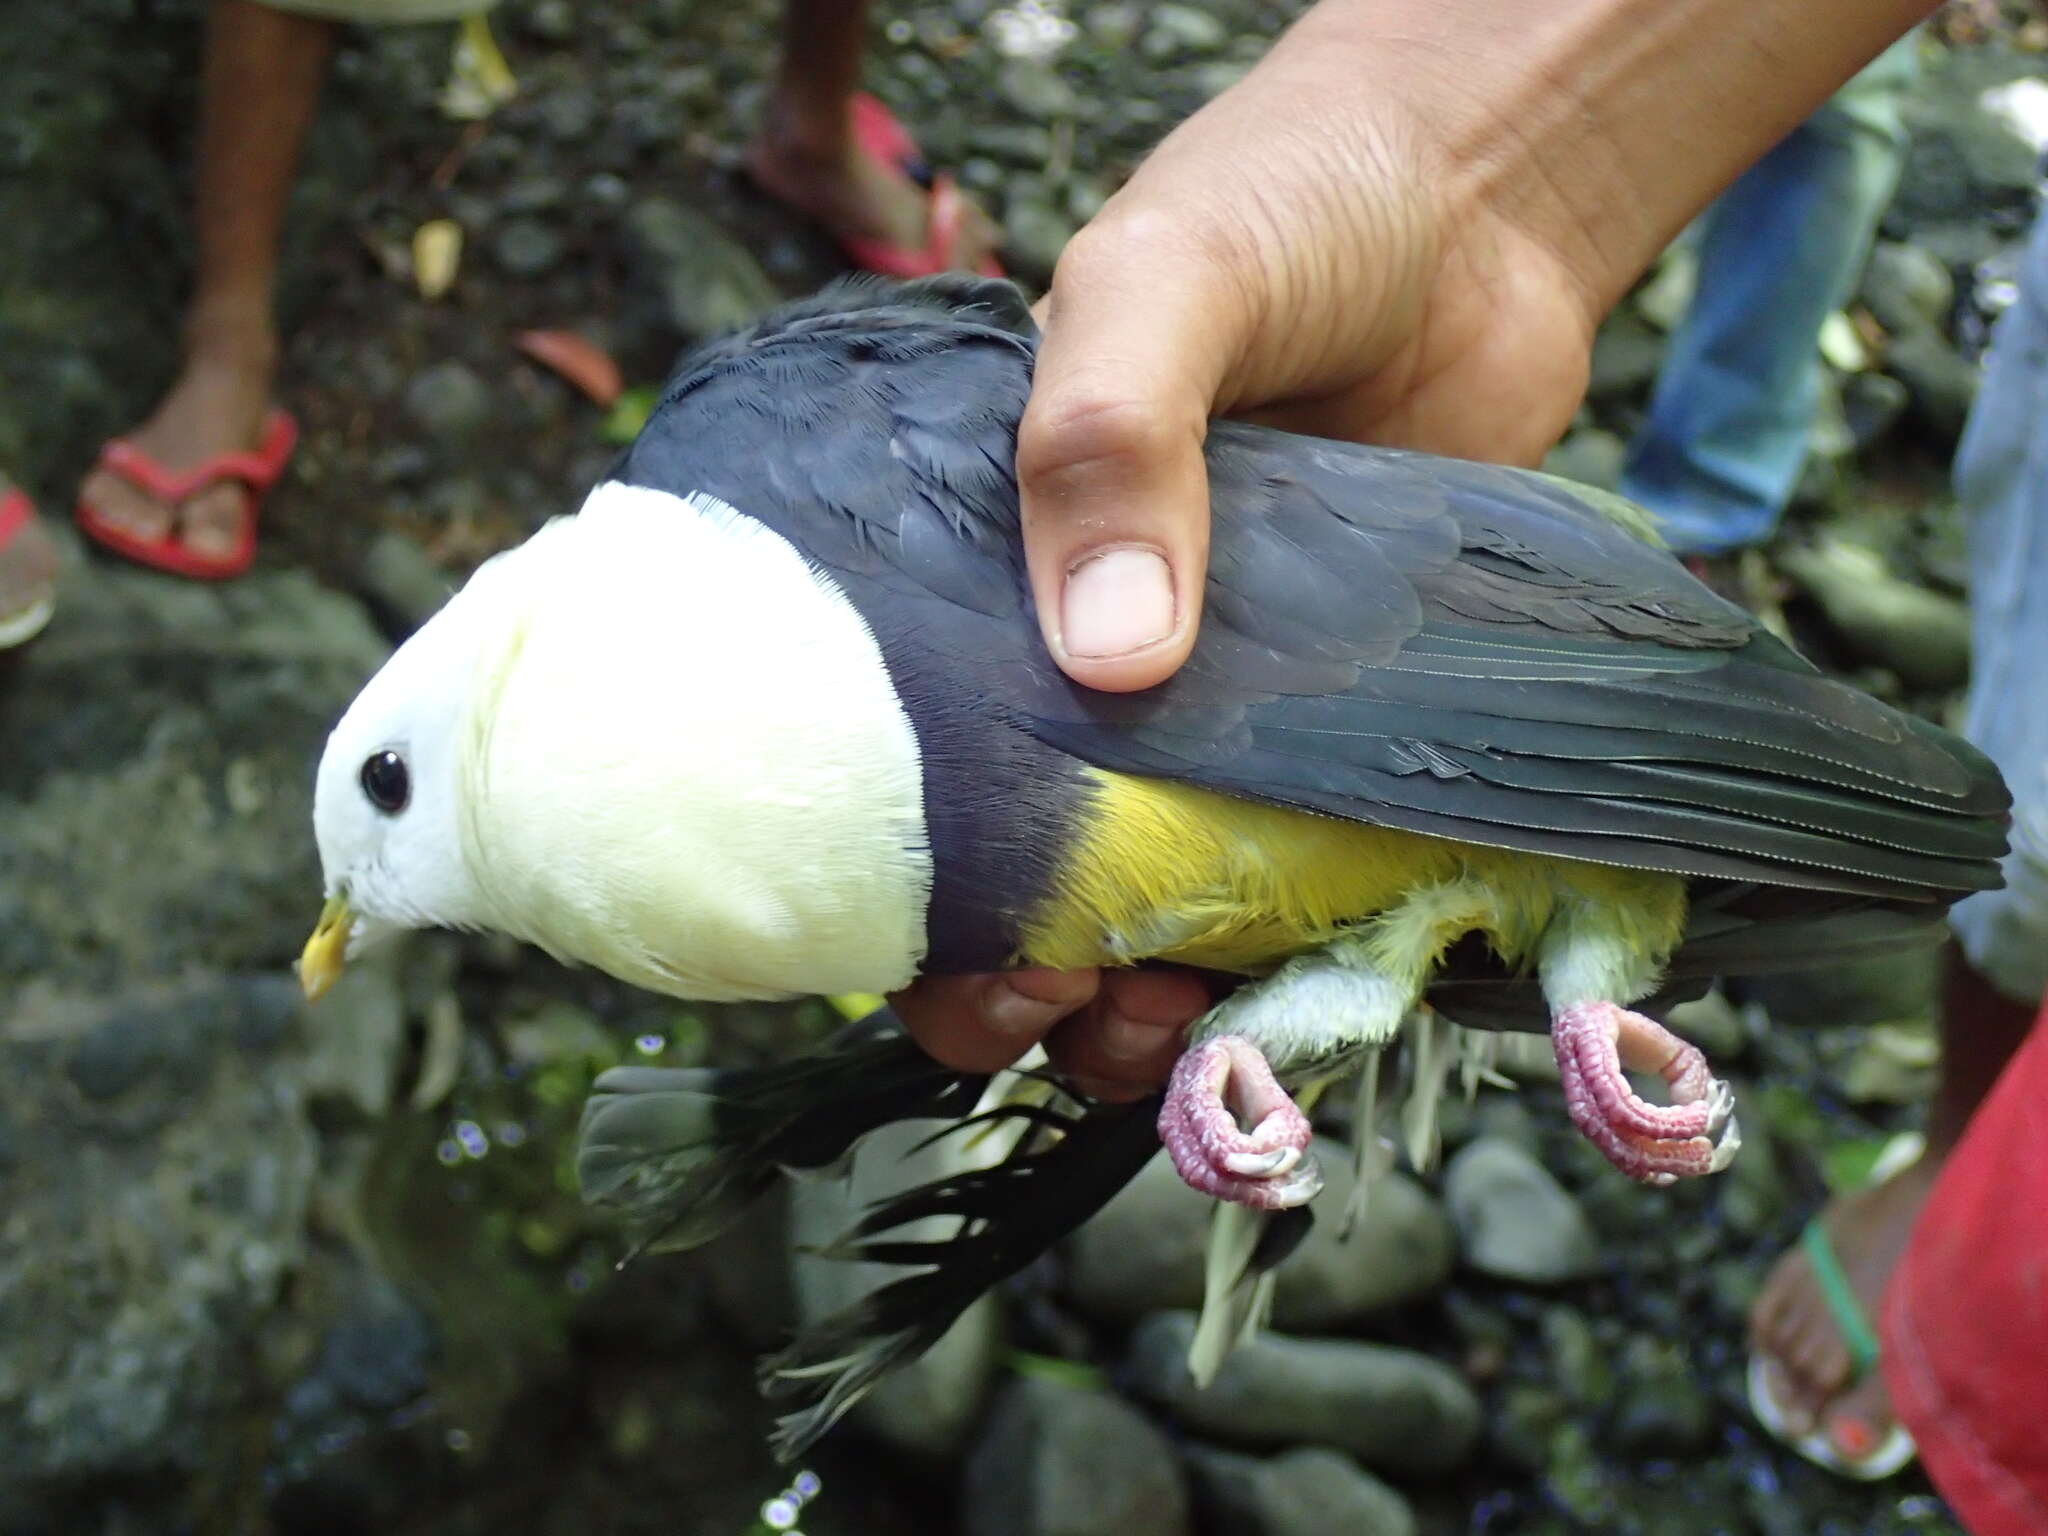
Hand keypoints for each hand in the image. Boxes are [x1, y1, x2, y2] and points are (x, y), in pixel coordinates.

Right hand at [898, 0, 1925, 1087]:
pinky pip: (1298, 878)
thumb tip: (1108, 658)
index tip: (968, 951)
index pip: (891, 764)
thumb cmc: (1292, 208)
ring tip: (1189, 1024)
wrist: (1485, 204)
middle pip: (1011, 878)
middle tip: (1072, 1002)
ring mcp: (1218, 713)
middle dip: (1021, 984)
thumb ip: (1116, 438)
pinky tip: (1306, 978)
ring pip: (1153, 911)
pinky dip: (1291, 953)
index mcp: (980, 575)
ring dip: (1149, 1000)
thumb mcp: (1166, 287)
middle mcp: (1081, 665)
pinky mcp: (1340, 735)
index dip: (904, 886)